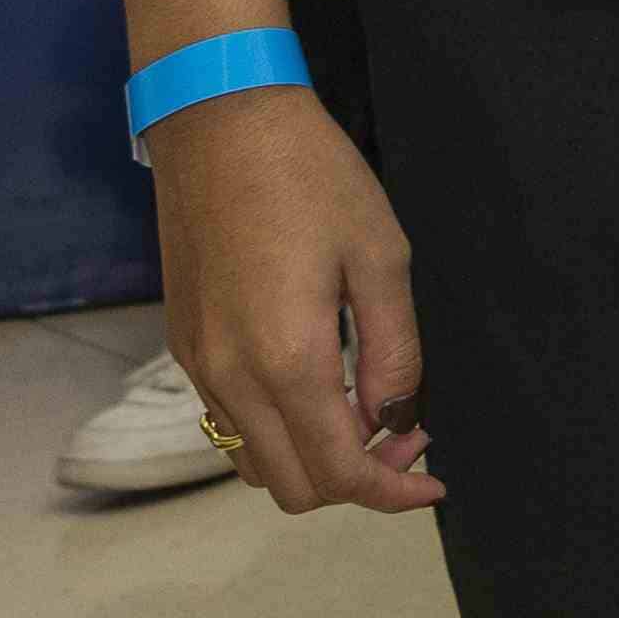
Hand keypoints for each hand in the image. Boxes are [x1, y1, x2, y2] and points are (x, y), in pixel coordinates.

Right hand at [149, 87, 436, 516]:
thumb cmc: (312, 178)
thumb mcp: (381, 257)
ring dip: (313, 461)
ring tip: (370, 413)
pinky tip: (322, 389)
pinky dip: (278, 433)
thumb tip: (399, 419)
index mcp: (286, 360)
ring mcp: (198, 366)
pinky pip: (229, 423)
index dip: (393, 491)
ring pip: (254, 462)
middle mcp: (230, 378)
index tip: (434, 482)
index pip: (339, 471)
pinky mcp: (184, 346)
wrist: (220, 126)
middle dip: (357, 482)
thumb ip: (394, 351)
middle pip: (292, 487)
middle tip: (410, 437)